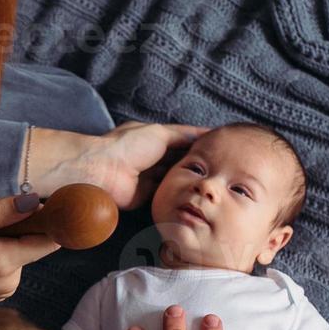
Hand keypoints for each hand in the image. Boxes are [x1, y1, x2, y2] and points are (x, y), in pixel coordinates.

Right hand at [0, 194, 59, 322]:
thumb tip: (33, 203)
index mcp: (1, 263)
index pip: (49, 241)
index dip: (48, 220)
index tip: (33, 206)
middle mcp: (9, 281)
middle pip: (32, 242)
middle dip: (13, 225)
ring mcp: (4, 289)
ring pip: (19, 251)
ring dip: (2, 238)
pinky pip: (8, 262)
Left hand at [32, 122, 209, 208]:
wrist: (104, 171)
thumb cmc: (128, 146)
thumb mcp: (160, 133)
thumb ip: (182, 135)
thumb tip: (204, 133)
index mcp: (153, 138)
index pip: (182, 139)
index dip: (200, 142)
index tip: (222, 145)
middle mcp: (152, 157)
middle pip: (180, 160)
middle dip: (197, 162)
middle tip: (224, 167)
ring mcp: (149, 177)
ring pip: (175, 178)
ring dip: (190, 179)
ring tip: (216, 182)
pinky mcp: (147, 196)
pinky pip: (167, 195)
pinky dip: (179, 194)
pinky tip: (197, 195)